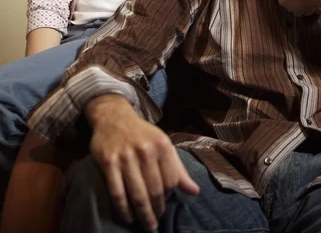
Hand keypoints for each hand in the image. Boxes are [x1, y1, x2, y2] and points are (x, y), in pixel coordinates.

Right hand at [86, 95, 199, 230]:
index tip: (165, 202)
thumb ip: (178, 169)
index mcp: (162, 144)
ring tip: (147, 225)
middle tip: (155, 222)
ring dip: (143, 214)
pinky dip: (123, 209)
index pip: (171, 180)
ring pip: (137, 194)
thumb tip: (195, 192)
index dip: (169, 195)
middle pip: (155, 190)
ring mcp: (126, 157)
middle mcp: (146, 150)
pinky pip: (117, 193)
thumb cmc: (142, 134)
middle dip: (157, 210)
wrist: (114, 117)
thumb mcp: (163, 145)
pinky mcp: (109, 163)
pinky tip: (128, 217)